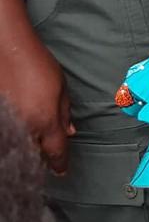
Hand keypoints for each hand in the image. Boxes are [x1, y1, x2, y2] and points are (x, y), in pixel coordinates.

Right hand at [0, 29, 73, 172]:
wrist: (7, 49)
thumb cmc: (37, 65)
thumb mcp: (61, 89)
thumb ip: (65, 114)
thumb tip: (68, 132)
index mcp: (45, 122)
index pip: (56, 152)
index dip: (60, 164)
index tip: (62, 172)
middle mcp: (25, 127)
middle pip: (35, 154)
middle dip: (44, 158)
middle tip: (50, 161)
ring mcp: (8, 123)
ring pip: (20, 145)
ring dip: (28, 148)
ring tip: (35, 145)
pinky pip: (9, 133)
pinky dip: (16, 136)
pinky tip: (20, 133)